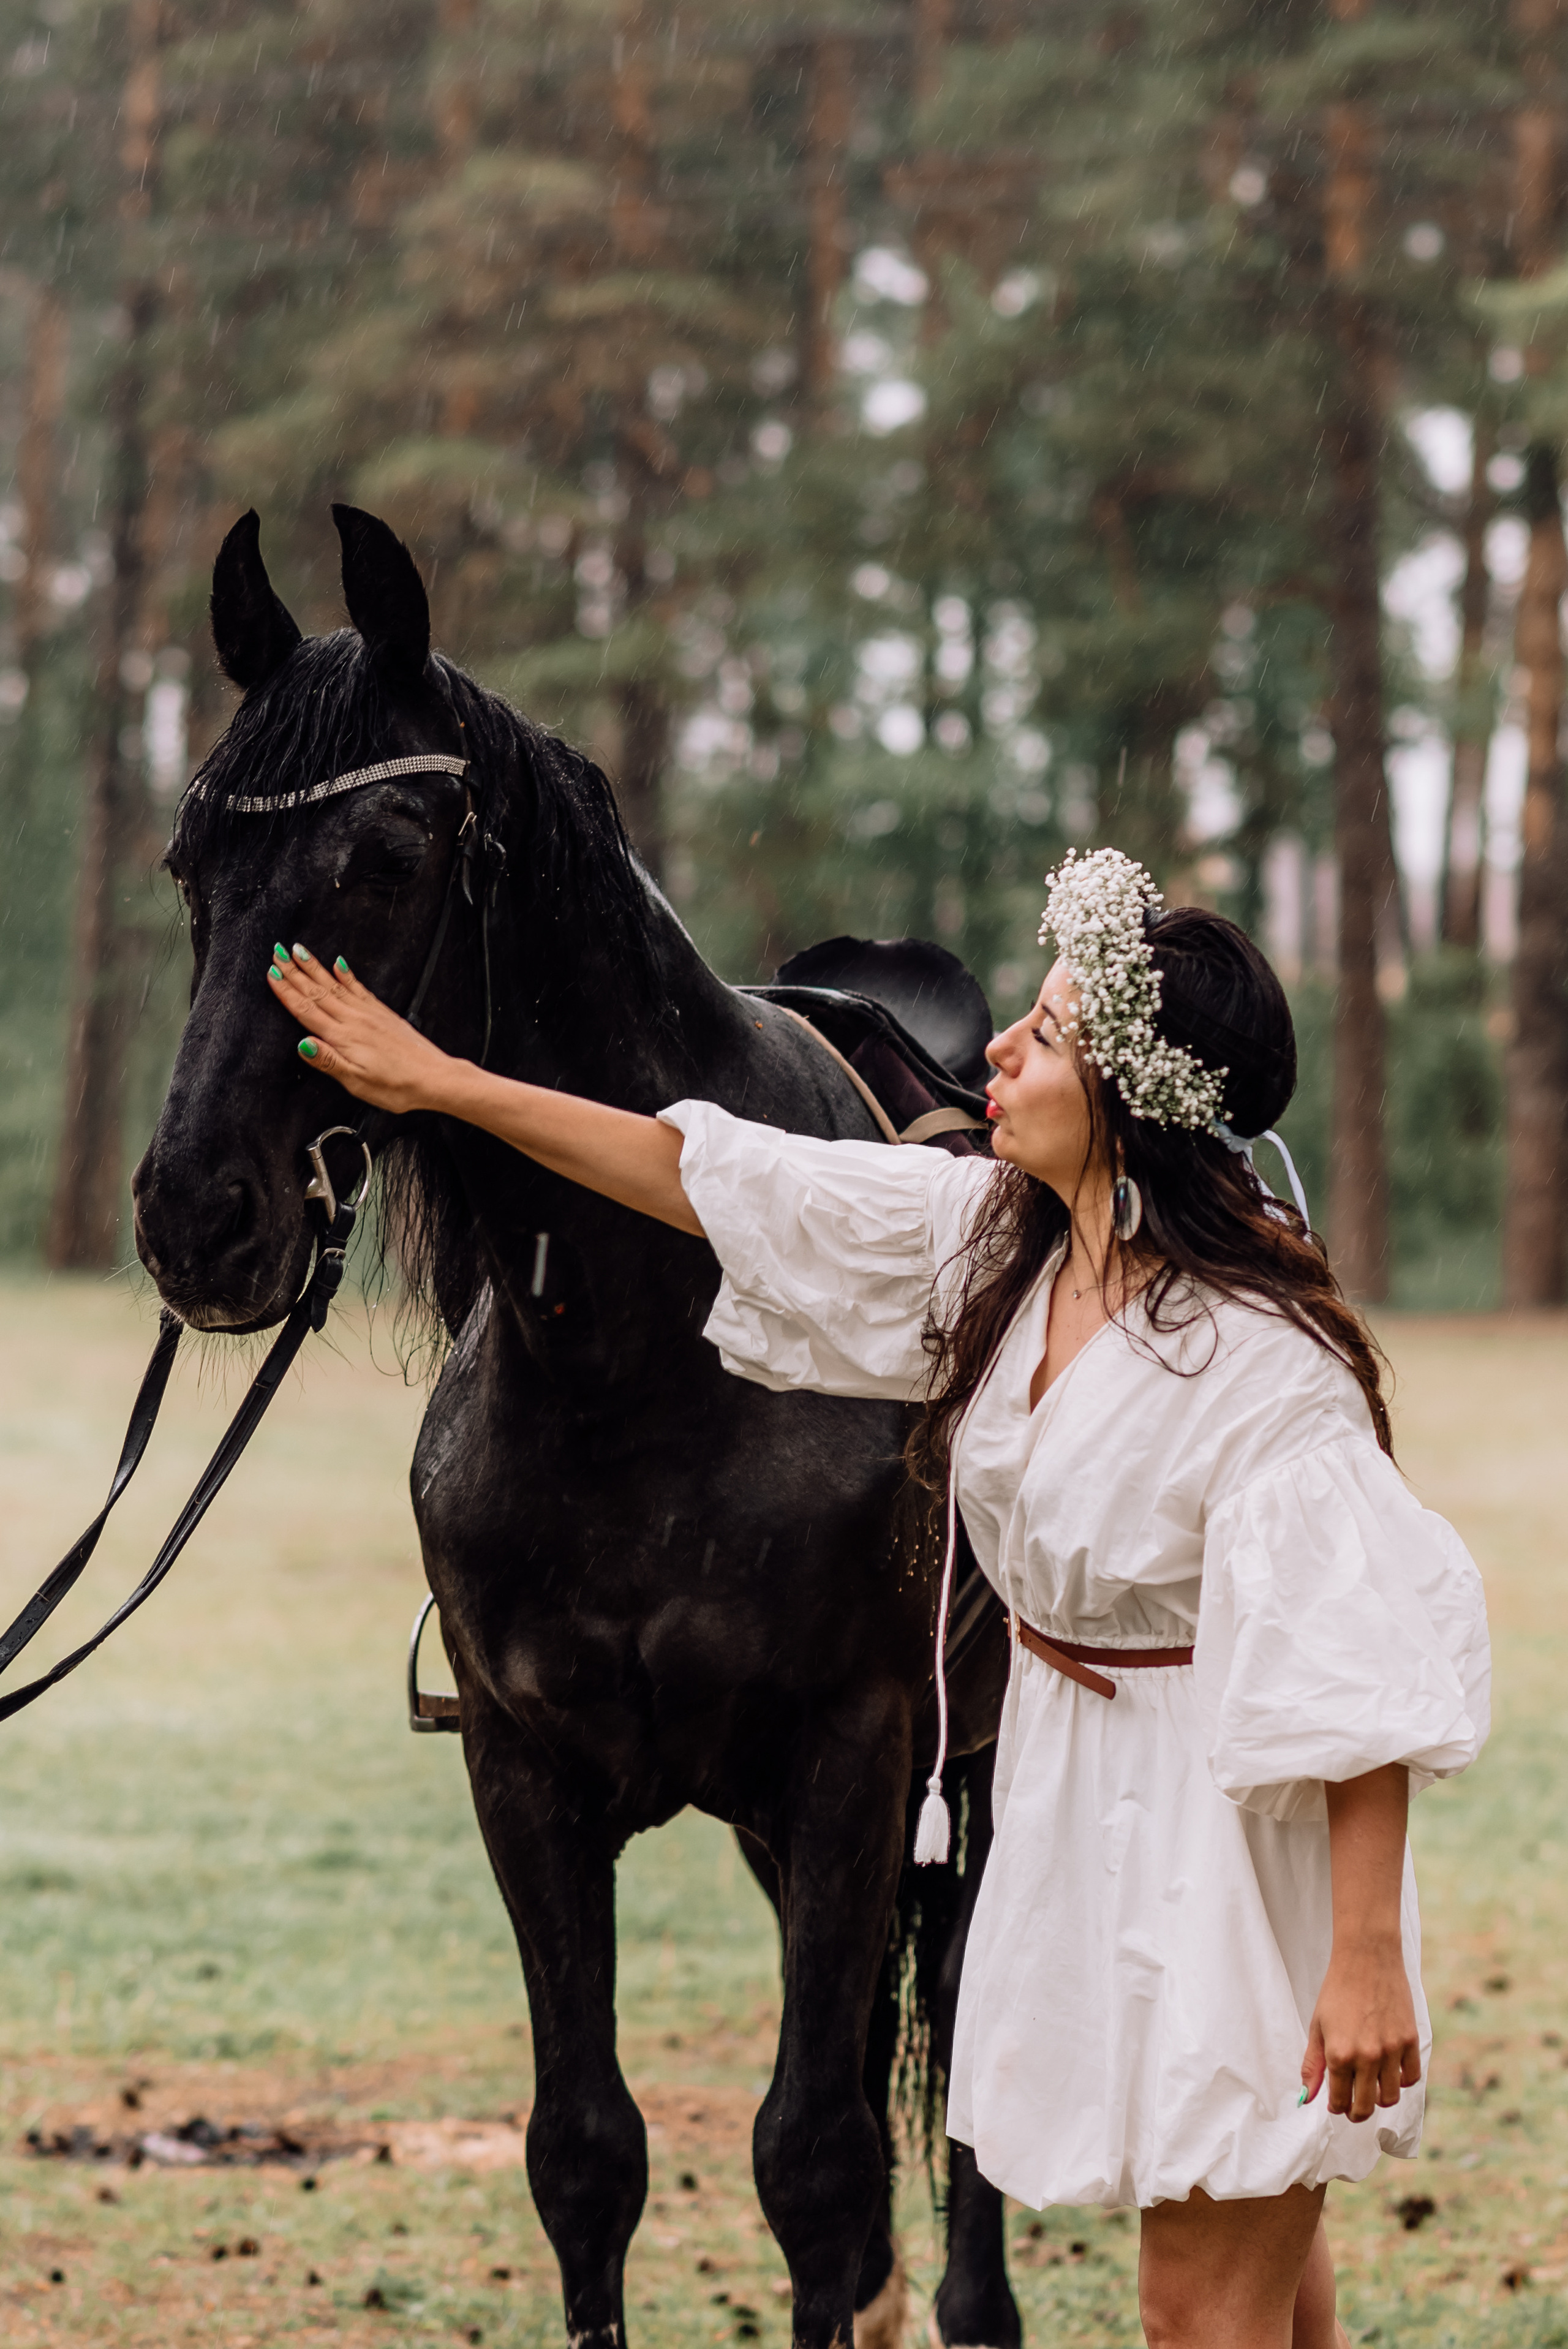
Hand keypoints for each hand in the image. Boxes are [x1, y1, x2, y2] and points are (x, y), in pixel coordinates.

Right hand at [267, 943, 463, 1115]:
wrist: (434, 1077)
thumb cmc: (398, 1086)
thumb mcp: (358, 1082)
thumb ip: (328, 1061)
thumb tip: (302, 1044)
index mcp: (344, 1037)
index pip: (307, 1010)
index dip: (287, 992)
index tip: (272, 973)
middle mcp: (355, 1020)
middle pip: (317, 992)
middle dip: (295, 971)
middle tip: (278, 951)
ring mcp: (369, 1014)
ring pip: (335, 985)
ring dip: (315, 967)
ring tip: (299, 951)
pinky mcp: (383, 1013)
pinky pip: (359, 989)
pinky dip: (346, 975)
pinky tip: (339, 964)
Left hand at [1301, 1935, 1420, 2121]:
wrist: (1367, 1959)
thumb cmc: (1337, 1991)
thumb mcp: (1317, 2027)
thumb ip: (1312, 2065)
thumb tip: (1306, 2098)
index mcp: (1339, 2054)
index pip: (1339, 2101)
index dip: (1337, 2107)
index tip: (1336, 2105)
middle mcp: (1367, 2057)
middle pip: (1366, 2106)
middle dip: (1357, 2112)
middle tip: (1354, 2107)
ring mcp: (1391, 2050)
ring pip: (1391, 2097)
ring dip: (1380, 2098)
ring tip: (1372, 2088)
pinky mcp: (1410, 2041)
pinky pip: (1411, 2077)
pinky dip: (1402, 2080)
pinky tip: (1391, 2071)